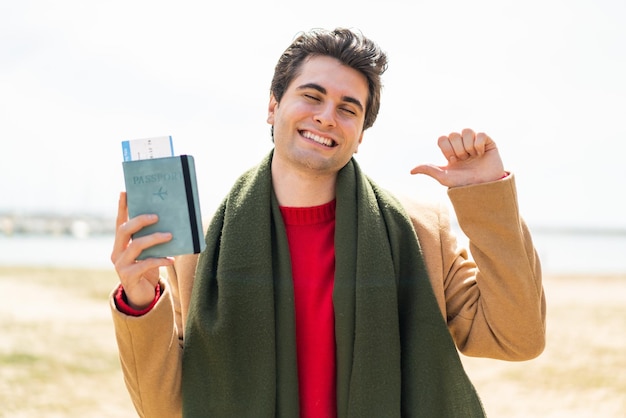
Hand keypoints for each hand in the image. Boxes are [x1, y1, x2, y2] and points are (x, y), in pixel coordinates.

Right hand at [110, 192, 173, 309]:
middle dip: (140, 221)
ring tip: (170, 236)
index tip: (125, 191)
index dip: (122, 207)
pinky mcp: (128, 276)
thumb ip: (151, 239)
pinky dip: (160, 260)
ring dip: (154, 239)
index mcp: (120, 243)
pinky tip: (171, 259)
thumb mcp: (148, 253)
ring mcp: (120, 265)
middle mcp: (117, 252)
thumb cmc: (147, 269)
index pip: (120, 221)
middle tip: (157, 216)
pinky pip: (145, 264)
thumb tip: (168, 222)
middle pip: (124, 230)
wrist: (142, 296)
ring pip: (136, 246)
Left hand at [410, 128, 505, 186]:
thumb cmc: (463, 183)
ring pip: (466, 131)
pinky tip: (481, 154)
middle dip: (457, 149)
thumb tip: (411, 171)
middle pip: (453, 134)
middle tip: (463, 160)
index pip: (442, 138)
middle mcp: (462, 144)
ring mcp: (474, 141)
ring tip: (473, 157)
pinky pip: (480, 134)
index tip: (452, 161)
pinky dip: (479, 144)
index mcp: (451, 150)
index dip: (446, 149)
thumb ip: (429, 170)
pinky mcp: (488, 142)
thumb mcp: (444, 177)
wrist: (483, 187)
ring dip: (468, 146)